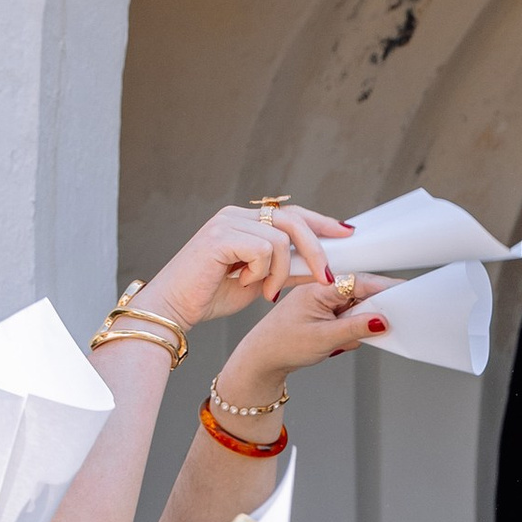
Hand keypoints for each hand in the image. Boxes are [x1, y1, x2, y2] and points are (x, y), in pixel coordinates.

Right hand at [141, 202, 350, 335]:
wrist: (175, 308)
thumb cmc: (209, 295)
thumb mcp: (258, 282)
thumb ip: (284, 270)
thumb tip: (318, 269)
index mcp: (244, 221)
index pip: (290, 213)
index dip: (320, 222)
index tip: (347, 233)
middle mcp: (236, 216)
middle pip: (292, 219)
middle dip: (316, 250)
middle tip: (326, 278)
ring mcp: (227, 223)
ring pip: (281, 239)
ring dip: (281, 272)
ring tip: (265, 291)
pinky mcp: (220, 236)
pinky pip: (263, 250)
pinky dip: (262, 273)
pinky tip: (246, 284)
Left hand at [211, 267, 392, 412]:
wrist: (261, 359)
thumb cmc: (283, 345)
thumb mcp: (324, 339)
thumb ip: (356, 329)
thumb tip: (383, 321)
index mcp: (318, 288)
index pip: (358, 282)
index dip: (383, 287)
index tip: (404, 292)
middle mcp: (321, 290)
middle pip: (360, 291)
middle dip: (374, 306)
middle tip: (387, 322)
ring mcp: (323, 301)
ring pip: (356, 305)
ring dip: (361, 321)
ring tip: (350, 338)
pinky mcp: (324, 312)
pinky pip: (348, 315)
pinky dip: (352, 327)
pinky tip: (344, 341)